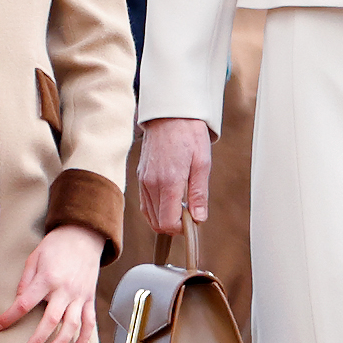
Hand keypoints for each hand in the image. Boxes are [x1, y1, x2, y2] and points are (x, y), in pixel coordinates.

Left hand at [0, 224, 105, 342]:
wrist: (84, 236)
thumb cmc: (56, 246)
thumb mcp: (34, 258)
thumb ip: (25, 280)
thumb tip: (19, 300)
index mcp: (48, 279)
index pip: (25, 303)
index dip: (10, 317)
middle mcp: (65, 289)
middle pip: (51, 320)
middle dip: (37, 339)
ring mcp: (79, 295)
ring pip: (71, 325)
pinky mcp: (89, 298)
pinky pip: (88, 321)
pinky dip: (84, 338)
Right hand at [139, 117, 213, 233]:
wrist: (170, 114)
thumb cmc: (189, 135)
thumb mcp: (202, 164)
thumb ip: (199, 194)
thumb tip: (199, 219)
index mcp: (167, 182)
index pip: (166, 222)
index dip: (181, 228)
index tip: (193, 221)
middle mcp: (150, 184)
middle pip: (157, 222)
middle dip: (174, 224)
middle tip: (191, 213)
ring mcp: (142, 180)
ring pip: (149, 214)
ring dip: (165, 217)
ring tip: (183, 204)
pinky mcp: (140, 176)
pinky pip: (145, 203)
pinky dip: (157, 208)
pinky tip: (171, 200)